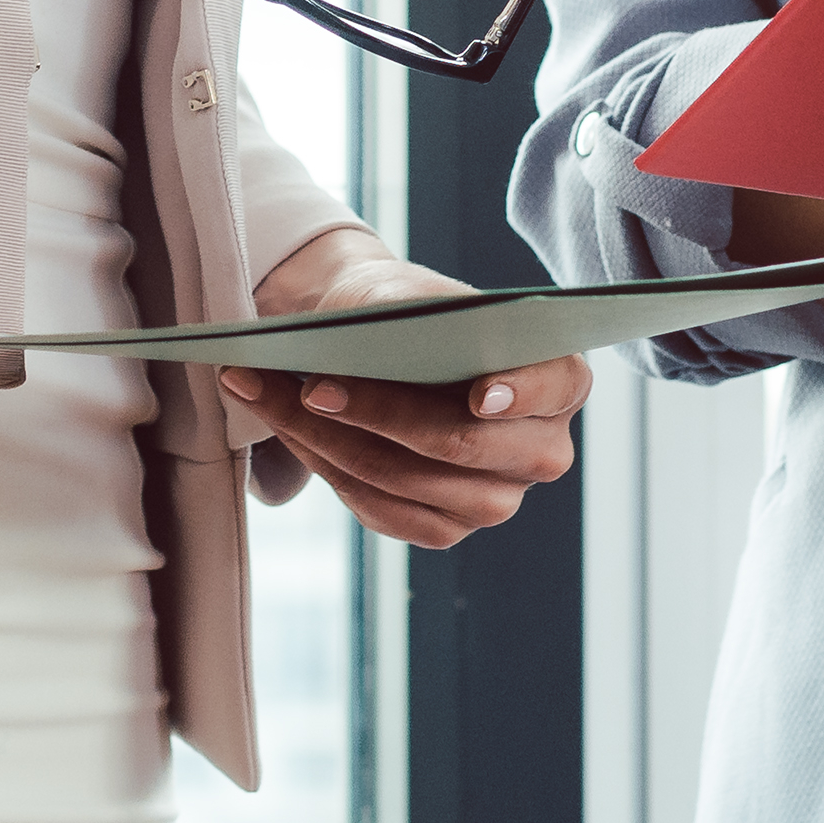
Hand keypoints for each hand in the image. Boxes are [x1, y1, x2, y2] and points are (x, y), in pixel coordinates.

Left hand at [213, 226, 588, 547]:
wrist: (372, 343)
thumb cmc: (403, 309)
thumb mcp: (411, 295)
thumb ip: (412, 319)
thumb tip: (374, 358)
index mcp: (559, 378)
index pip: (554, 385)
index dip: (520, 393)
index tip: (479, 395)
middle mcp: (541, 449)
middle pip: (462, 445)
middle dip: (379, 414)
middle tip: (312, 385)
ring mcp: (496, 499)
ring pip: (408, 480)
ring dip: (328, 440)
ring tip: (264, 393)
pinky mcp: (445, 527)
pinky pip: (382, 509)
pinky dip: (325, 467)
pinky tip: (285, 429)